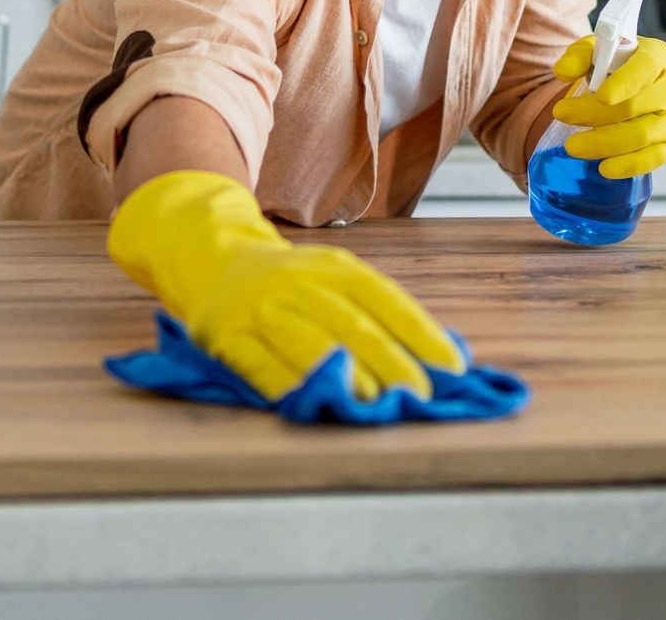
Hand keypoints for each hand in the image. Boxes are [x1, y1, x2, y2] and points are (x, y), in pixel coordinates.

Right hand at [107, 170, 465, 402]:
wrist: (212, 260)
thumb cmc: (291, 283)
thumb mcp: (333, 279)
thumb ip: (377, 312)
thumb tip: (441, 356)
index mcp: (333, 267)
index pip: (385, 299)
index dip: (421, 332)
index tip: (453, 367)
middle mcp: (298, 283)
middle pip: (352, 325)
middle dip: (391, 362)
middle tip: (422, 394)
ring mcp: (260, 309)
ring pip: (309, 343)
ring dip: (345, 376)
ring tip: (375, 403)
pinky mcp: (227, 338)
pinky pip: (263, 366)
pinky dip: (291, 387)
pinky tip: (316, 404)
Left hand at [549, 36, 665, 179]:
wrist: (632, 85)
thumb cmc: (615, 65)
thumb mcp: (595, 51)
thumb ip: (578, 56)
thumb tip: (562, 71)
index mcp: (657, 57)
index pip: (644, 68)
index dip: (625, 84)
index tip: (602, 96)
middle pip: (636, 106)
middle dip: (595, 114)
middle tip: (561, 115)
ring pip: (642, 135)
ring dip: (604, 143)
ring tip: (573, 146)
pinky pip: (652, 158)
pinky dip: (629, 165)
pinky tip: (604, 168)